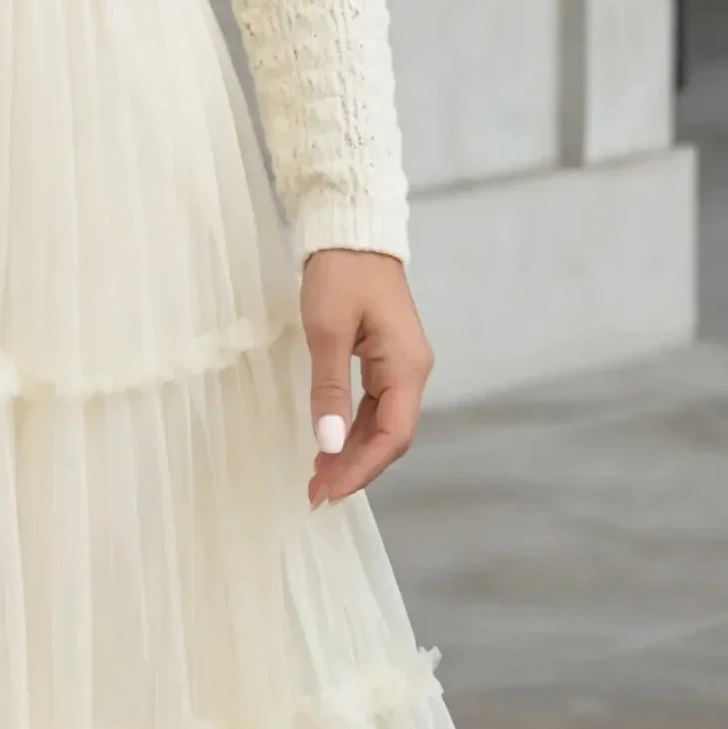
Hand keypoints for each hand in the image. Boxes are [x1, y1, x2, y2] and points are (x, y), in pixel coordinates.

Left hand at [299, 248, 431, 505]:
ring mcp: (400, 366)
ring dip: (351, 453)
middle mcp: (412, 371)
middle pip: (390, 436)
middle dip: (355, 468)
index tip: (328, 492)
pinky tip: (328, 446)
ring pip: (381, 425)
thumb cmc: (340, 275)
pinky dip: (351, 430)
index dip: (362, 469)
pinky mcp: (385, 359)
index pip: (393, 435)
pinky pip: (373, 407)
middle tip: (315, 495)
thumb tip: (328, 443)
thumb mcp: (326, 332)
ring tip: (317, 479)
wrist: (352, 233)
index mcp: (407, 366)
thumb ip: (329, 389)